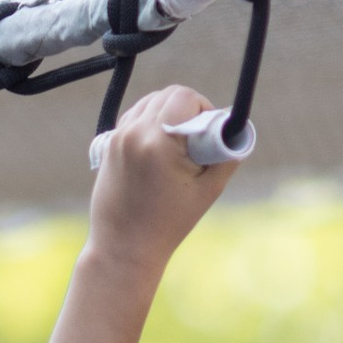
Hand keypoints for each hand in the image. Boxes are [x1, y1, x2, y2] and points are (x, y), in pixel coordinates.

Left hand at [84, 81, 234, 273]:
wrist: (124, 247)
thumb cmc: (169, 223)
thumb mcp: (209, 189)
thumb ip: (227, 154)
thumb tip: (234, 129)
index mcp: (159, 142)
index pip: (184, 96)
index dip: (203, 107)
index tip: (207, 131)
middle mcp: (134, 133)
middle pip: (167, 94)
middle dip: (187, 108)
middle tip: (195, 138)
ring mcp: (117, 137)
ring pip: (149, 102)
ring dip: (167, 112)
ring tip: (176, 143)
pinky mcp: (108, 144)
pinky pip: (134, 117)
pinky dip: (149, 122)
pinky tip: (157, 146)